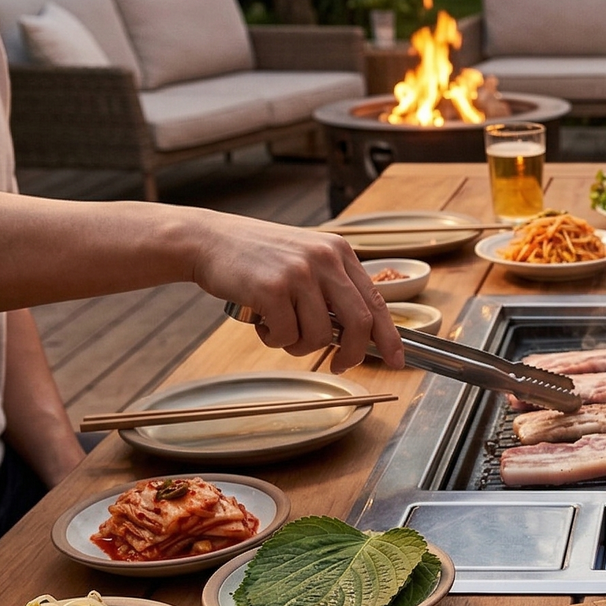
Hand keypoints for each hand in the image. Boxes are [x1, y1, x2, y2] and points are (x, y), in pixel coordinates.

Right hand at [187, 212, 404, 371]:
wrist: (208, 240)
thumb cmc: (257, 257)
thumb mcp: (305, 258)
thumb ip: (333, 288)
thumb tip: (360, 334)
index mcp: (339, 252)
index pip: (376, 301)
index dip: (389, 336)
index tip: (397, 360)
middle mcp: (324, 259)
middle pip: (359, 322)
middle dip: (353, 353)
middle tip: (340, 365)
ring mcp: (299, 273)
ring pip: (320, 335)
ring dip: (300, 346)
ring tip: (280, 330)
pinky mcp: (272, 289)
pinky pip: (286, 335)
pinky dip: (275, 340)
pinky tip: (261, 322)